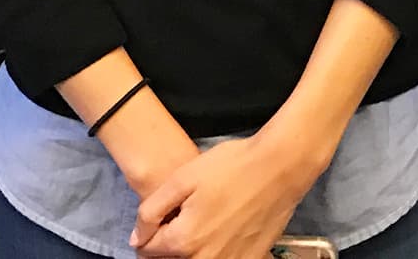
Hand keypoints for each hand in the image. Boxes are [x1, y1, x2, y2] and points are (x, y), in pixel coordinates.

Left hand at [132, 133, 316, 257]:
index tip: (159, 217)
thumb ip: (152, 211)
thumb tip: (137, 238)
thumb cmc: (230, 167)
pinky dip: (216, 252)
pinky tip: (223, 231)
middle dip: (168, 245)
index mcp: (183, 241)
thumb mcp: (182, 178)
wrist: (280, 168)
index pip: (147, 251)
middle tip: (180, 219)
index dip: (147, 232)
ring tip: (201, 224)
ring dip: (191, 251)